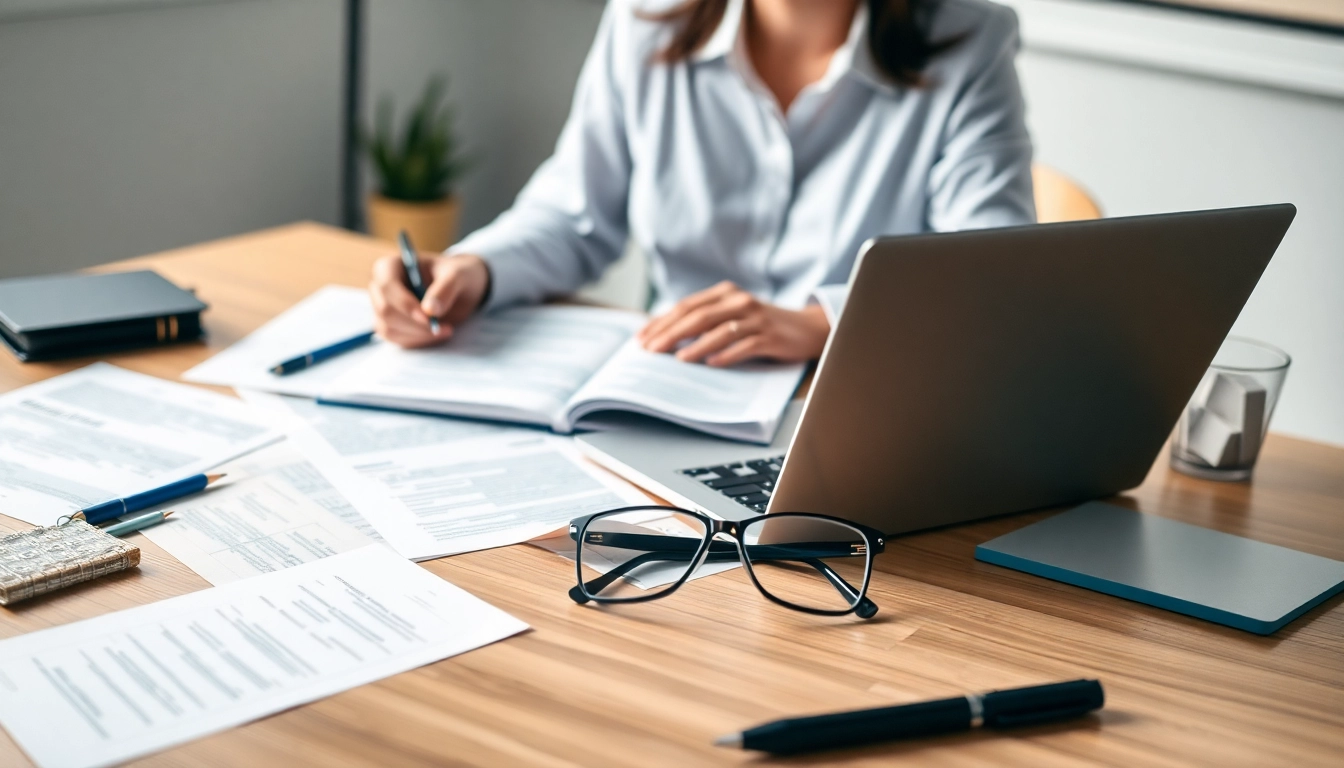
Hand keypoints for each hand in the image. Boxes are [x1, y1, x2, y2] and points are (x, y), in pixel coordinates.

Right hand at [369, 252, 490, 347]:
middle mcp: (380, 286)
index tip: (428, 318)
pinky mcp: (388, 325)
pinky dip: (417, 341)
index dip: (405, 304)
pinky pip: (395, 338)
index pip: (387, 285)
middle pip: (385, 310)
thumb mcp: (459, 276)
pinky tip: (436, 334)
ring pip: (388, 328)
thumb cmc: (456, 276)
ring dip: (418, 335)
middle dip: (414, 324)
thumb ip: (445, 288)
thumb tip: (429, 310)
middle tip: (443, 328)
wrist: (460, 289)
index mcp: (391, 266)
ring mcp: (382, 307)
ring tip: (445, 329)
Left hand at [636, 281, 830, 366]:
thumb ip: (705, 321)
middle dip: (671, 333)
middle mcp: (739, 301)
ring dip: (697, 345)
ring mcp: (756, 318)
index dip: (662, 322)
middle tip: (651, 350)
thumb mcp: (733, 315)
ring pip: (720, 330)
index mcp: (725, 293)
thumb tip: (666, 337)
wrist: (806, 328)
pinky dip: (727, 354)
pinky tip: (712, 364)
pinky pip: (745, 345)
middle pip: (699, 316)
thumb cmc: (761, 325)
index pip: (686, 306)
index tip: (641, 339)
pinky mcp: (770, 336)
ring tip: (678, 359)